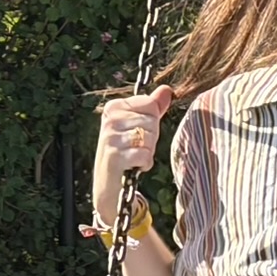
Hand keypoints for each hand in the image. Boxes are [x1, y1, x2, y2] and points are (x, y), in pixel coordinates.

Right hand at [92, 85, 174, 218]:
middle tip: (136, 148)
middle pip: (152, 121)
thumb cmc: (127, 151)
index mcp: (114, 107)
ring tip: (134, 157)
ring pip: (149, 137)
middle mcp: (109, 120)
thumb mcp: (139, 126)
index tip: (139, 132)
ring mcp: (110, 138)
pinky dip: (145, 164)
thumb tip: (167, 89)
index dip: (153, 121)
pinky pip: (144, 154)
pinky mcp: (114, 157)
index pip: (151, 104)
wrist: (110, 185)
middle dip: (151, 138)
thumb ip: (153, 107)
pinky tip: (133, 167)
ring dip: (148, 152)